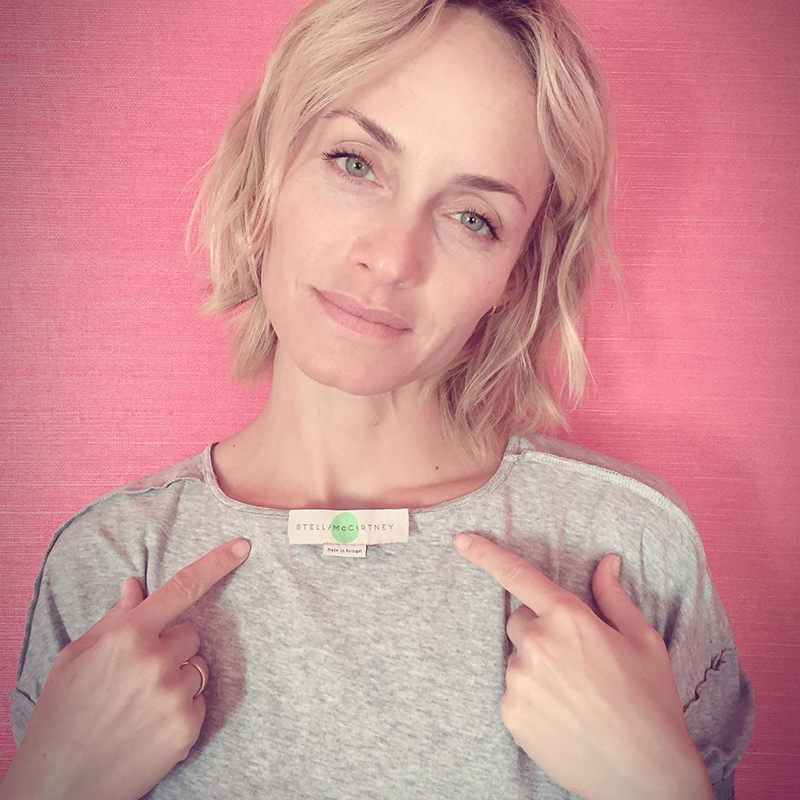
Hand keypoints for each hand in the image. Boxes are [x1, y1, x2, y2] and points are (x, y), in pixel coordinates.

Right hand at [0, 537, 251, 799]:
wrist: (56, 786)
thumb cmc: (61, 717)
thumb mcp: (75, 659)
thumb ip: (114, 619)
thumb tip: (136, 587)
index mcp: (127, 635)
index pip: (182, 588)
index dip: (217, 563)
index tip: (244, 546)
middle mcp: (155, 660)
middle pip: (191, 635)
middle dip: (172, 648)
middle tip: (137, 676)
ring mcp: (173, 695)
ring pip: (198, 669)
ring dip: (178, 680)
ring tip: (139, 706)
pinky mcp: (186, 727)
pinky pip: (199, 702)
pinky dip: (181, 710)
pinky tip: (148, 727)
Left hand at [452, 533, 711, 799]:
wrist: (644, 774)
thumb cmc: (649, 701)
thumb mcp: (642, 640)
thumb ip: (613, 596)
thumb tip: (606, 562)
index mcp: (568, 617)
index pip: (518, 575)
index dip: (486, 554)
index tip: (461, 539)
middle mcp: (536, 643)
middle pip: (521, 620)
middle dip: (542, 631)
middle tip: (578, 663)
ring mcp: (519, 679)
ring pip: (519, 659)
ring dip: (538, 668)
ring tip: (576, 697)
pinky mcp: (510, 712)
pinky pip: (514, 692)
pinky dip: (533, 699)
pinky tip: (563, 717)